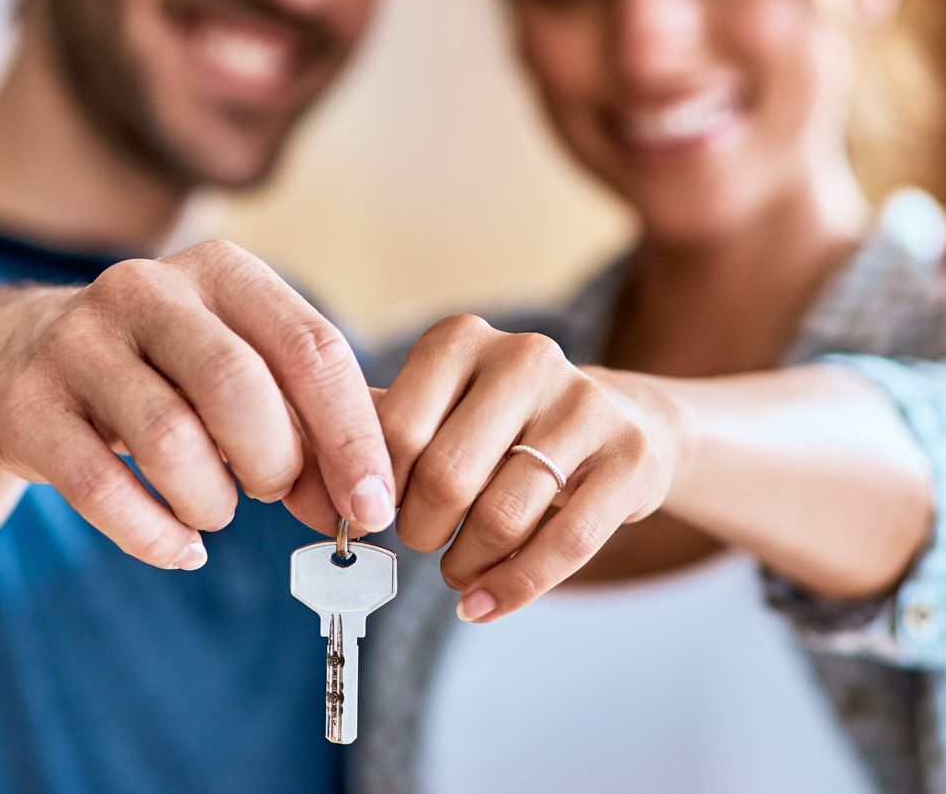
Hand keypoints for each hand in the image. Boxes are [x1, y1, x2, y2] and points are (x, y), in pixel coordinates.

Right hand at [0, 240, 392, 567]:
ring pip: (170, 440)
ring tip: (217, 510)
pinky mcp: (26, 403)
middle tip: (279, 495)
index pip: (310, 348)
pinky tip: (180, 546)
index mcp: (223, 272)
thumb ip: (313, 419)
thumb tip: (377, 496)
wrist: (14, 360)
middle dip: (277, 464)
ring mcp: (78, 342)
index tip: (374, 506)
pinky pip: (101, 488)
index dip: (352, 436)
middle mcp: (148, 290)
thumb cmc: (163, 373)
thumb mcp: (241, 366)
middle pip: (238, 386)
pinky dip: (155, 535)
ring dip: (212, 502)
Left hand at [377, 315, 675, 622]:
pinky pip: (565, 545)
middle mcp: (526, 358)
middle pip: (446, 476)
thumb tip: (314, 481)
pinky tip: (486, 605)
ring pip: (503, 516)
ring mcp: (585, 404)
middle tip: (421, 543)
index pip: (397, 430)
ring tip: (458, 569)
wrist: (623, 422)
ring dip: (465, 565)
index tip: (376, 517)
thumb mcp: (440, 408)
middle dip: (420, 531)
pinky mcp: (631, 456)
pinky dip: (514, 589)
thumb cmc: (505, 426)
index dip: (378, 491)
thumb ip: (379, 433)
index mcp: (462, 340)